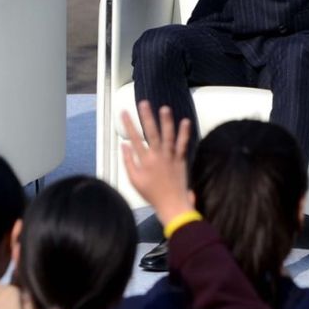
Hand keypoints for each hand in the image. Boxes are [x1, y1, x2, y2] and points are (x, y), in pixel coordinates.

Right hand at [121, 101, 195, 225]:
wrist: (172, 205)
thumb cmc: (152, 194)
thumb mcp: (134, 180)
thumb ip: (128, 162)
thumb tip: (124, 145)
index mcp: (145, 161)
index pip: (134, 138)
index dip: (128, 125)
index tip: (123, 112)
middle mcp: (157, 156)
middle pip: (151, 133)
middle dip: (146, 117)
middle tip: (143, 103)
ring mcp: (170, 157)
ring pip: (168, 136)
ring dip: (166, 121)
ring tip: (164, 108)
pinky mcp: (180, 160)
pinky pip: (182, 144)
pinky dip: (184, 133)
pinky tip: (185, 121)